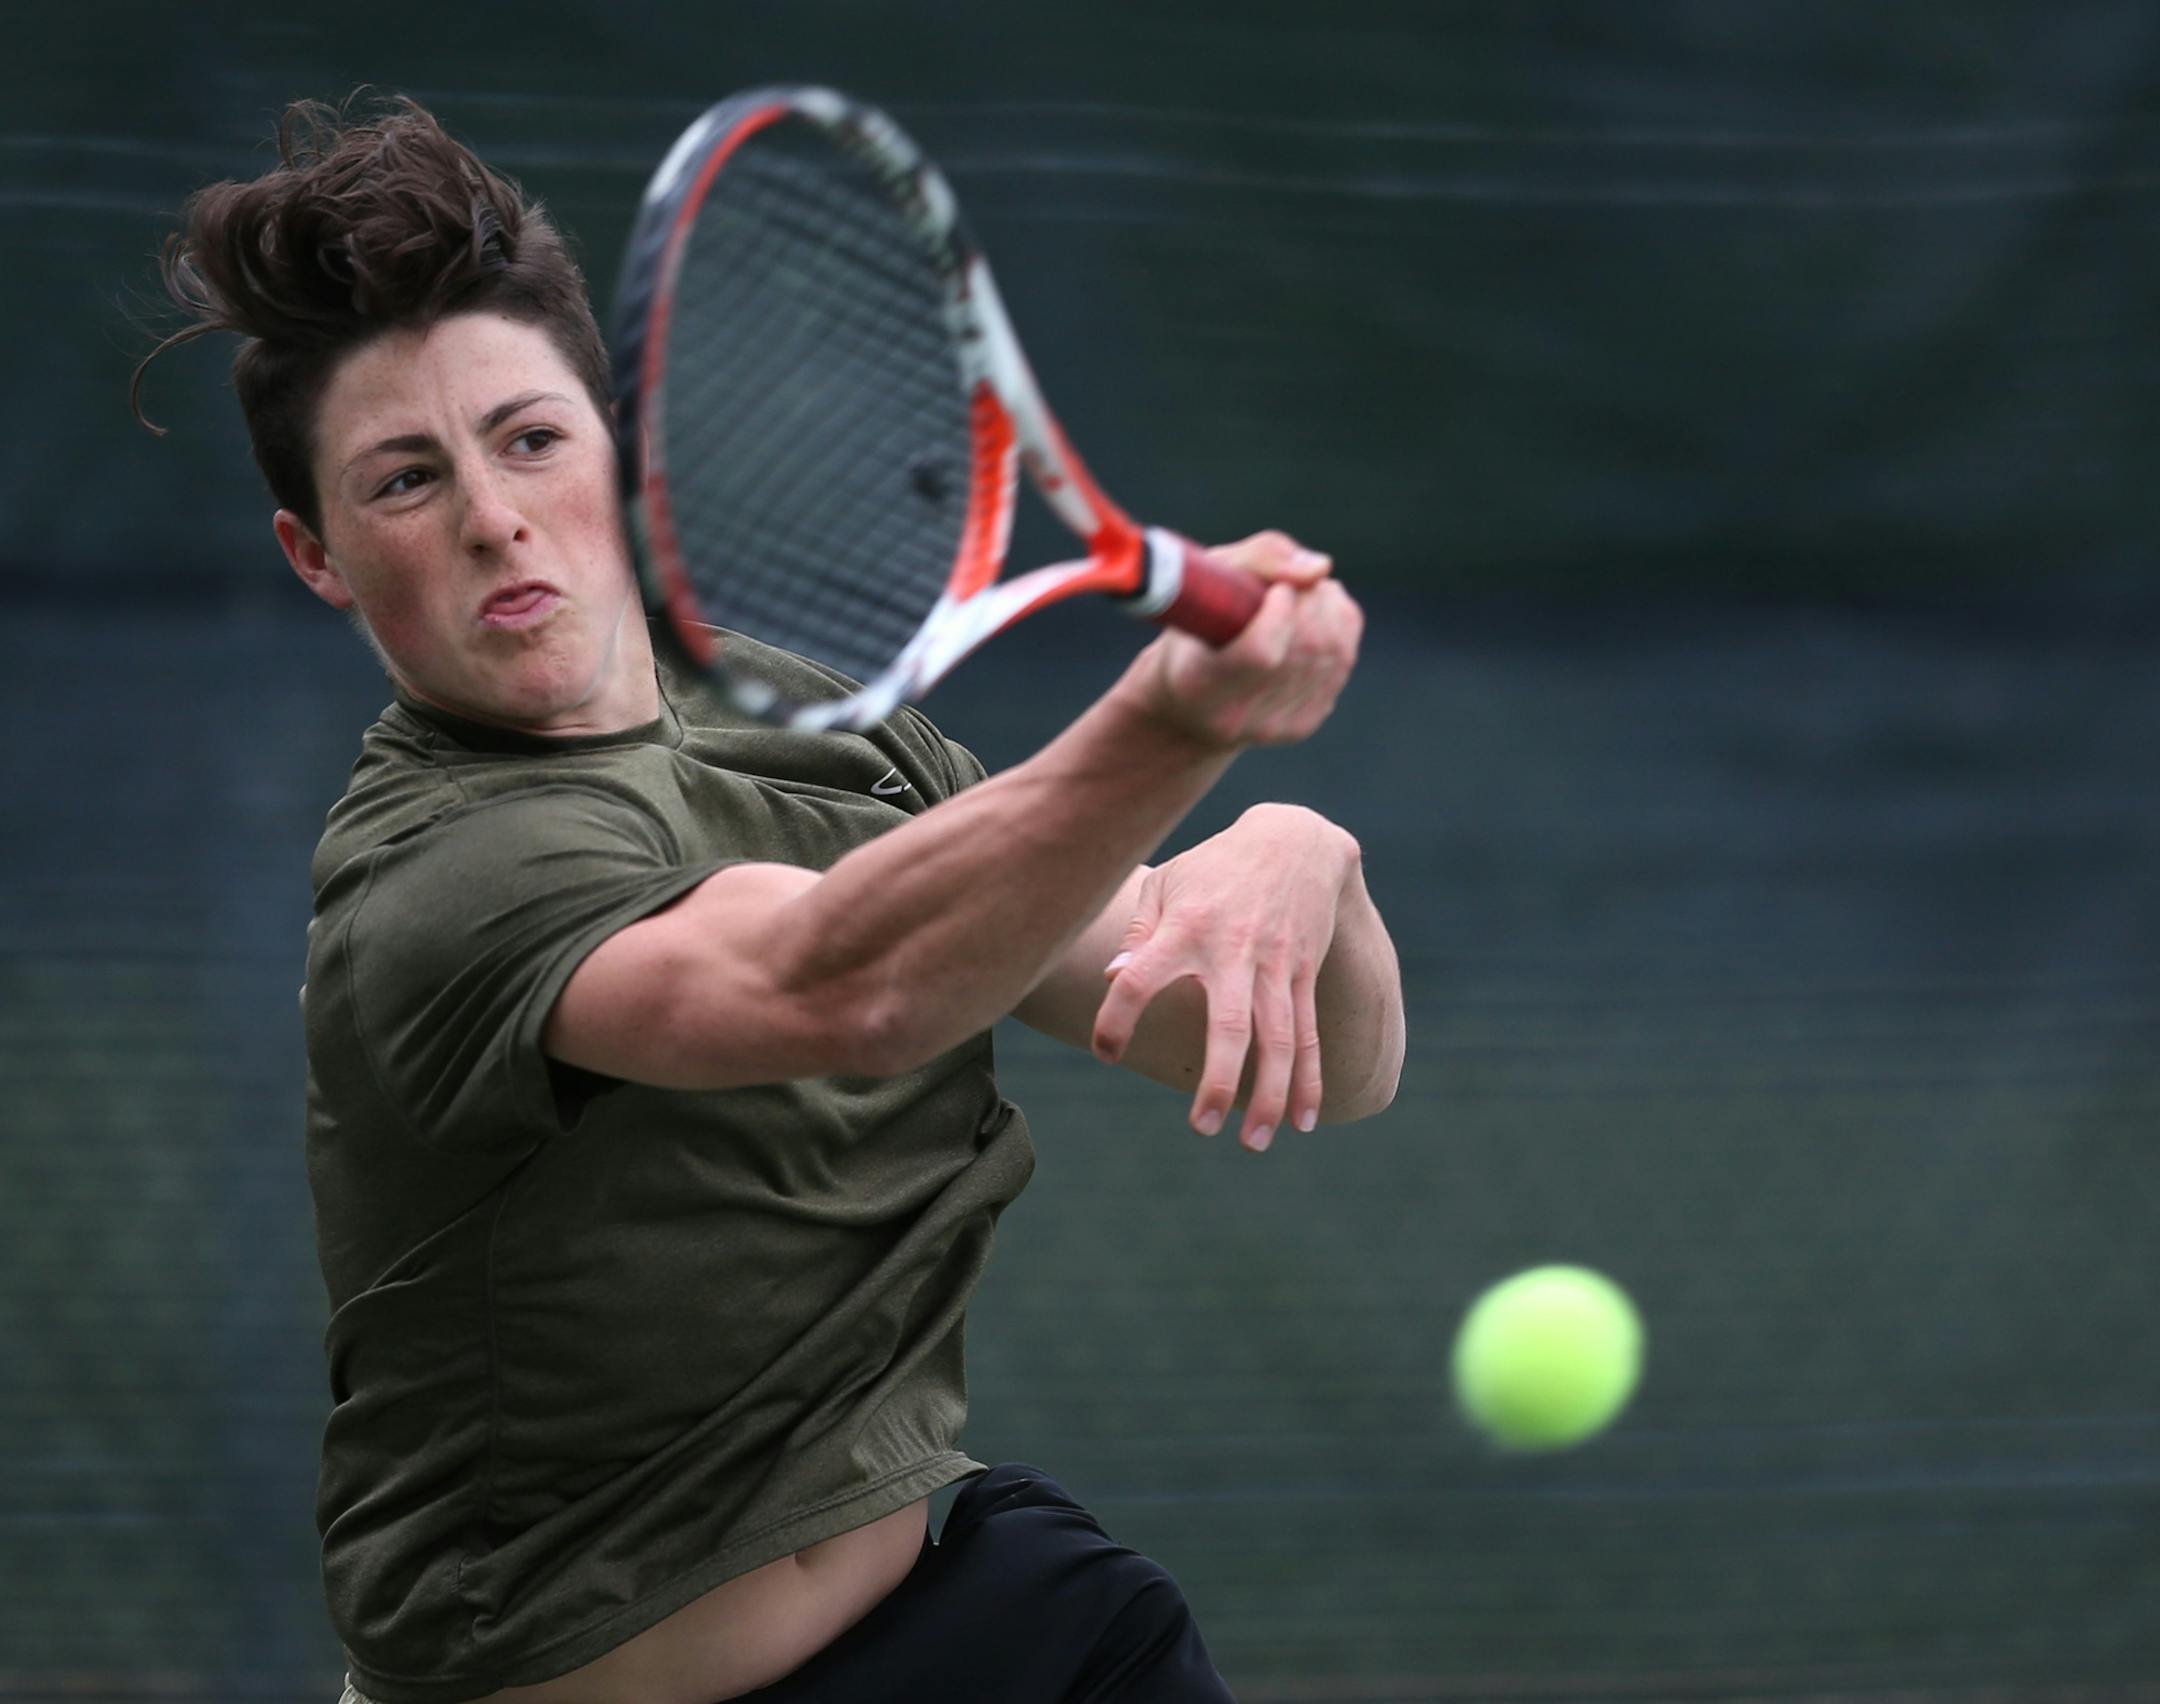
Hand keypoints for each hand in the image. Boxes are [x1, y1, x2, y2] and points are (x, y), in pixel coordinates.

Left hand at [1091, 804, 1359, 1150]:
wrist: (1294, 840)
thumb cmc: (1213, 867)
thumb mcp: (1167, 883)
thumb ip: (1139, 932)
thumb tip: (1113, 977)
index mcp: (1185, 928)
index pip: (1140, 978)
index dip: (1118, 1018)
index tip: (1104, 1053)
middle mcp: (1233, 950)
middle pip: (1230, 1024)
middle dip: (1219, 1080)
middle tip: (1202, 1129)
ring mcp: (1276, 965)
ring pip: (1278, 1039)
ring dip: (1271, 1095)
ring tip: (1254, 1143)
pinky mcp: (1304, 973)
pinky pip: (1308, 1034)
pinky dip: (1309, 1080)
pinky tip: (1304, 1120)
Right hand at [1116, 530, 1361, 750]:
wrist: (1189, 702)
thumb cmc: (1194, 625)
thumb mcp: (1203, 579)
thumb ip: (1257, 558)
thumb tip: (1319, 569)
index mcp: (1199, 682)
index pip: (1262, 652)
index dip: (1281, 611)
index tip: (1275, 589)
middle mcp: (1238, 714)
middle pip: (1307, 647)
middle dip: (1311, 599)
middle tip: (1291, 583)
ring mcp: (1275, 725)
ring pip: (1335, 651)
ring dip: (1328, 607)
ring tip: (1302, 594)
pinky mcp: (1303, 724)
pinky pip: (1344, 660)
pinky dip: (1339, 626)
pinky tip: (1313, 617)